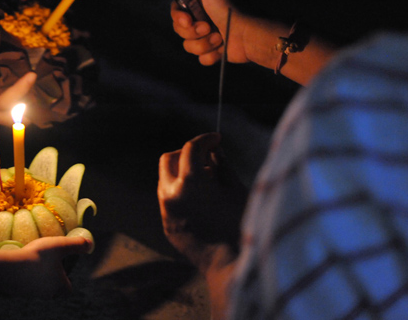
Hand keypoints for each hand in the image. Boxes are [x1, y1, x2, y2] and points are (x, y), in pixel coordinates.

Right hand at [0, 58, 37, 123]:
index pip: (5, 101)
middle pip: (11, 117)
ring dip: (18, 108)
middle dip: (26, 106)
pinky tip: (17, 97)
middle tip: (37, 90)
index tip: (31, 75)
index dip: (21, 89)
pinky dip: (8, 107)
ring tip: (31, 94)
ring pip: (4, 118)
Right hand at [8, 235, 92, 296]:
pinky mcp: (18, 291)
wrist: (9, 269)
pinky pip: (25, 285)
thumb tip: (90, 244)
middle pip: (53, 289)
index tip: (63, 269)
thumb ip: (75, 245)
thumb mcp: (59, 246)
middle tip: (48, 263)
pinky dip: (25, 277)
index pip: (68, 289)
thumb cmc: (38, 257)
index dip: (67, 280)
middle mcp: (46, 294)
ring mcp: (31, 294)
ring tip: (33, 262)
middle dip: (52, 278)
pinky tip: (20, 265)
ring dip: (38, 277)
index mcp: (59, 286)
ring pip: (39, 287)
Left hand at [157, 133, 246, 270]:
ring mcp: (166, 211)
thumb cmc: (242, 226)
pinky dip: (181, 191)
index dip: (206, 139)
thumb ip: (223, 166)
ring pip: (165, 179)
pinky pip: (169, 199)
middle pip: (169, 159)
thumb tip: (215, 150)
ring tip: (209, 181)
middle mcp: (171, 195)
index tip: (217, 139)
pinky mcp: (167, 226)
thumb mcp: (237, 190)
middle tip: (208, 157)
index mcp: (190, 183)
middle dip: (187, 153)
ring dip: (182, 172)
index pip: (191, 148)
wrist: (232, 268)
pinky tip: (203, 199)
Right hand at [170, 0, 248, 66]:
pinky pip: (201, 58)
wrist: (248, 34)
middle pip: (180, 29)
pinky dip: (211, 55)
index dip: (178, 17)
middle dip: (192, 31)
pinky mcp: (214, 52)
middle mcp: (202, 20)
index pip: (177, 11)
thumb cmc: (230, 9)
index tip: (187, 20)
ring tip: (219, 38)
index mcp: (200, 4)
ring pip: (188, 45)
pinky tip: (221, 49)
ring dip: (204, 43)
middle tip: (208, 27)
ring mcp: (207, 37)